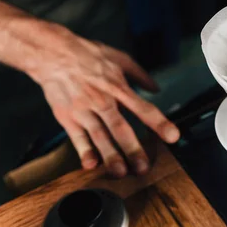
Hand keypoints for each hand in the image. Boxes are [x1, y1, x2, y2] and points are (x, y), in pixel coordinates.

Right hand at [28, 28, 179, 177]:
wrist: (53, 54)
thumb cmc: (88, 54)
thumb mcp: (119, 58)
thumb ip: (140, 75)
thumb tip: (156, 88)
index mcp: (118, 87)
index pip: (143, 108)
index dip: (159, 123)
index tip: (173, 136)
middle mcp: (102, 101)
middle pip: (120, 128)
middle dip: (133, 149)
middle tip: (144, 167)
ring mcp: (84, 110)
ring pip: (99, 137)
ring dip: (110, 156)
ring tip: (121, 173)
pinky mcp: (67, 117)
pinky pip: (77, 137)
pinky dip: (84, 151)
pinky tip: (91, 165)